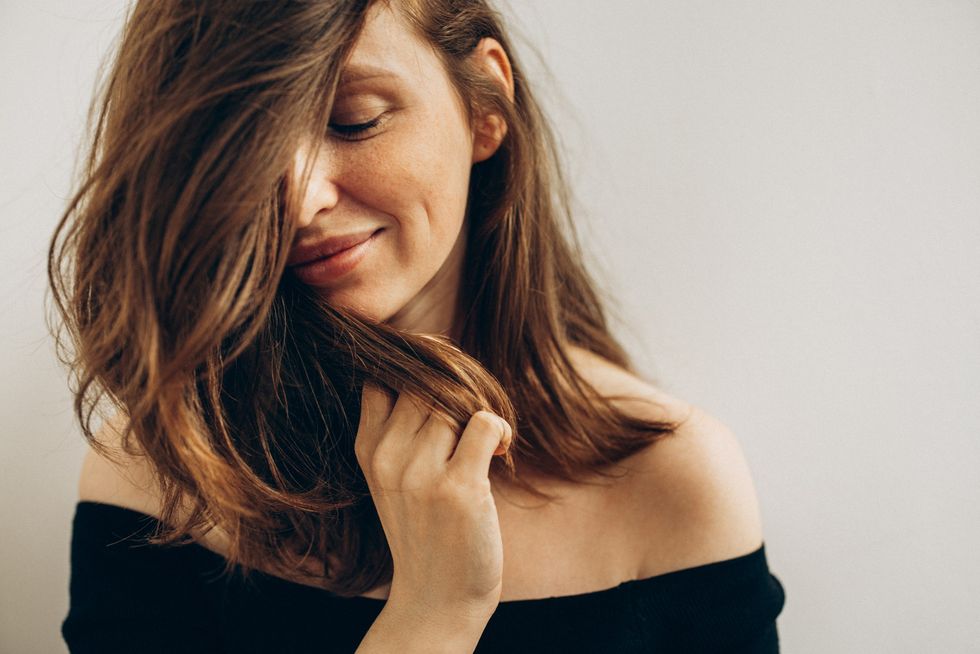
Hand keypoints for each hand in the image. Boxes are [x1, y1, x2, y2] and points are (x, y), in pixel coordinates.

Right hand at [355, 383, 511, 620]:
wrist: (437, 598)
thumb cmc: (426, 529)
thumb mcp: (393, 477)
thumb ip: (402, 428)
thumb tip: (436, 367)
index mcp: (369, 450)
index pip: (383, 379)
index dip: (417, 369)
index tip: (443, 383)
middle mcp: (388, 458)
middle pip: (426, 385)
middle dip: (457, 392)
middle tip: (475, 418)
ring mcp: (421, 474)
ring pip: (456, 401)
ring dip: (481, 412)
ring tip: (488, 441)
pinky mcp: (458, 488)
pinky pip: (484, 423)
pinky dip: (500, 428)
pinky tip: (501, 452)